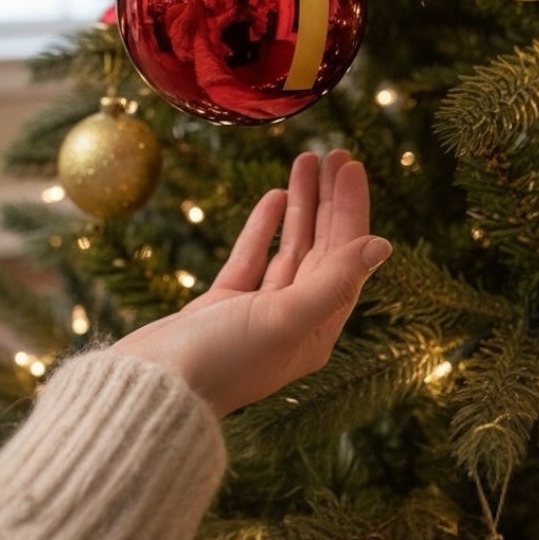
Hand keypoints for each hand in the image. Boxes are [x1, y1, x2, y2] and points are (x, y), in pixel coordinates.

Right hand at [111, 150, 389, 419]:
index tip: (350, 166)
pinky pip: (254, 259)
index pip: (345, 257)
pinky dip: (265, 228)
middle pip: (322, 249)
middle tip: (335, 153)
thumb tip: (383, 246)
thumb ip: (335, 280)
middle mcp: (295, 321)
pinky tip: (275, 197)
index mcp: (318, 330)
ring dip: (301, 205)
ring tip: (305, 160)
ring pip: (290, 248)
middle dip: (330, 201)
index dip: (350, 209)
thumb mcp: (286, 318)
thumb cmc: (223, 359)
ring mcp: (258, 312)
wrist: (155, 387)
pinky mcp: (224, 306)